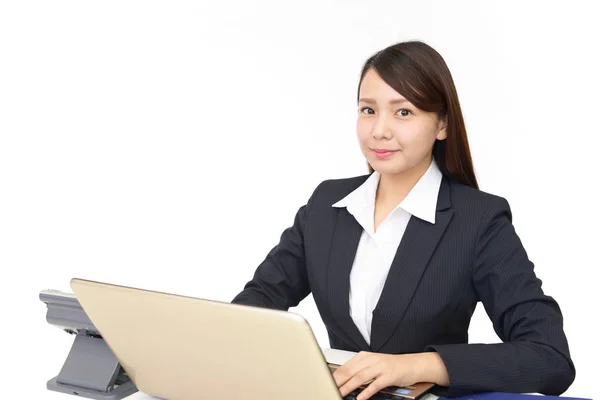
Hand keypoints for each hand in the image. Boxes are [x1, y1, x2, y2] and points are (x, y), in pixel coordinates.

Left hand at [332, 351, 448, 399]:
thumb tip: (343, 380)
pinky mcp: (389, 375)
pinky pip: (376, 384)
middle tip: (330, 389)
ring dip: (349, 386)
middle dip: (339, 381)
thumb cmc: (392, 366)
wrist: (412, 364)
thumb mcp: (373, 365)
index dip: (336, 376)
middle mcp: (371, 360)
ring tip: (340, 393)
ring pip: (361, 377)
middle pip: (351, 371)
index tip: (327, 383)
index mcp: (365, 356)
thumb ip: (359, 370)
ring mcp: (381, 367)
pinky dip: (367, 391)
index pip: (346, 366)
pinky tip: (361, 397)